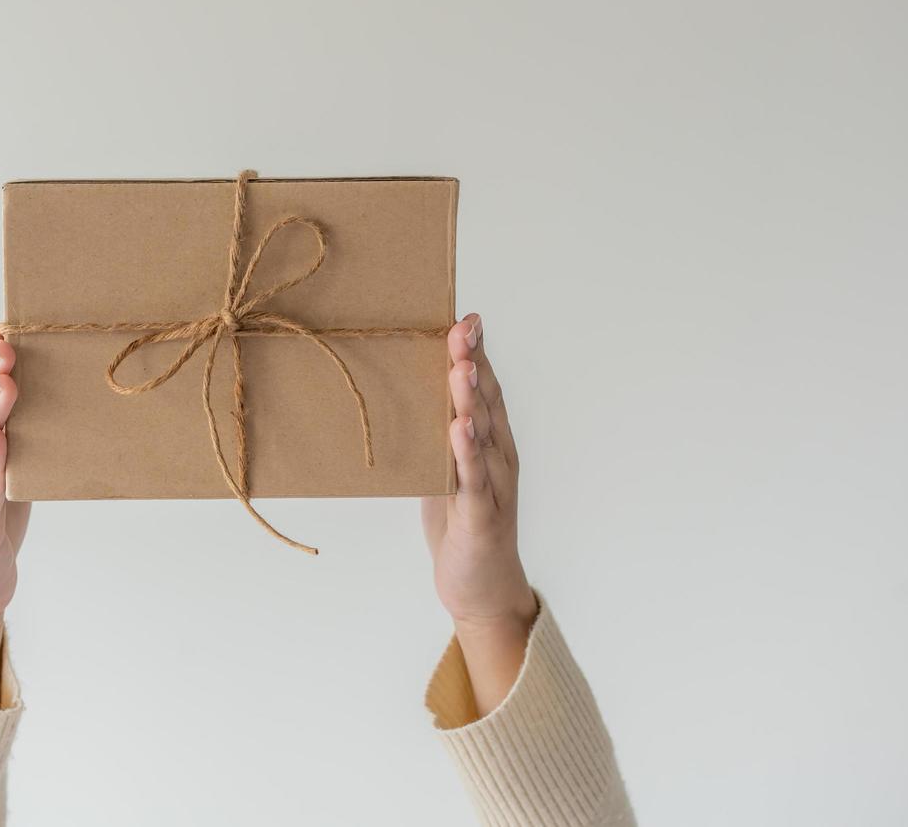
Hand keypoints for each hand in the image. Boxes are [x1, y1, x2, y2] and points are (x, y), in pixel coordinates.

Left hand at [421, 312, 537, 715]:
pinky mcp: (481, 517)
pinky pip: (473, 480)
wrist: (481, 591)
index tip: (465, 316)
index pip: (487, 388)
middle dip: (473, 361)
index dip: (477, 352)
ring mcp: (494, 486)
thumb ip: (437, 433)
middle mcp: (499, 457)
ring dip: (470, 399)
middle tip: (461, 326)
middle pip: (487, 401)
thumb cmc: (461, 526)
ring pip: (483, 434)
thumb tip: (408, 392)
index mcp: (491, 442)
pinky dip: (466, 453)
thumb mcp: (445, 469)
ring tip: (460, 365)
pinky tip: (459, 428)